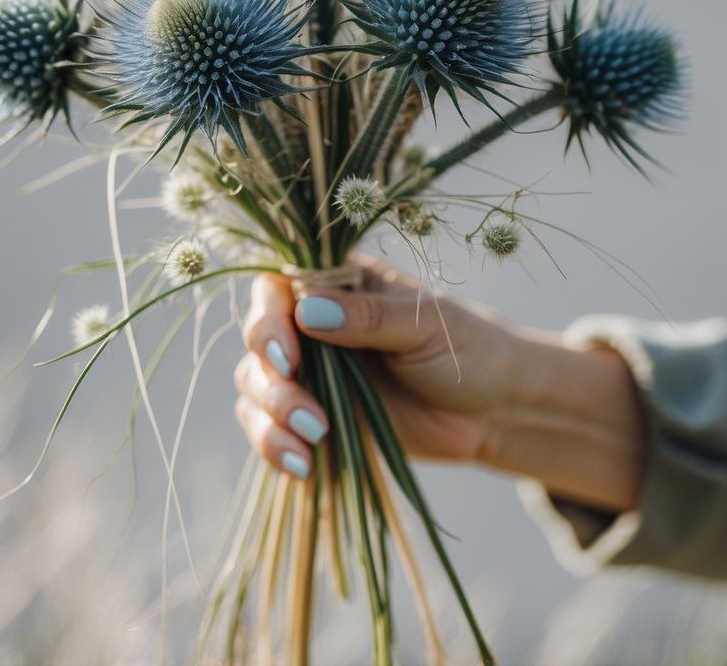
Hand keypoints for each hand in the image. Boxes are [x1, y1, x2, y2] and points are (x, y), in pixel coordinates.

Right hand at [234, 255, 647, 510]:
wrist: (495, 410)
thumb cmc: (467, 349)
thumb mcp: (426, 325)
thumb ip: (368, 318)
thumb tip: (307, 310)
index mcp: (337, 285)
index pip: (275, 289)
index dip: (268, 320)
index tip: (288, 358)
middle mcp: (312, 325)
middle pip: (257, 344)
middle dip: (272, 383)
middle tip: (310, 417)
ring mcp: (311, 373)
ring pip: (256, 389)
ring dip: (271, 420)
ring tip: (315, 443)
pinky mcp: (314, 418)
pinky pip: (271, 430)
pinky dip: (275, 447)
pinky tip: (303, 466)